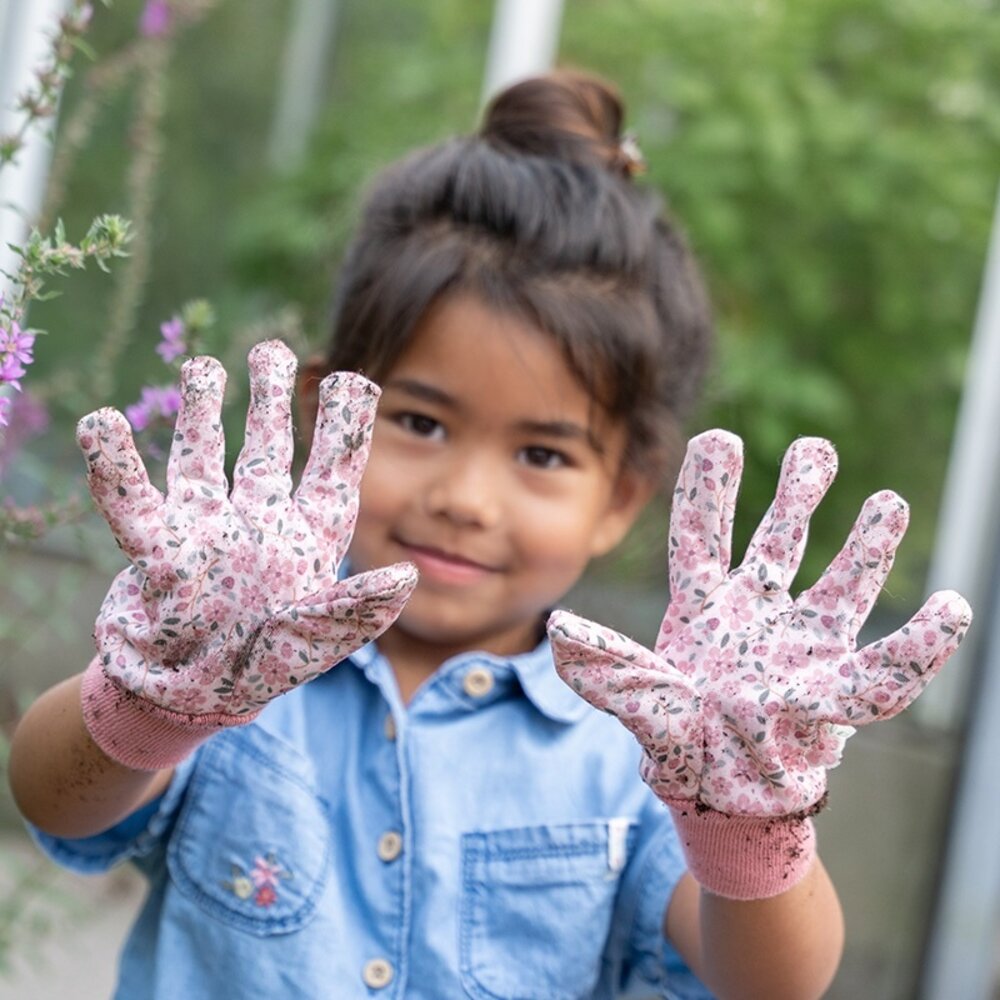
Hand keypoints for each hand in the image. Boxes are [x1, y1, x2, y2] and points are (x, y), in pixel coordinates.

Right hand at [78, 340, 415, 768]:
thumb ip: (356, 609)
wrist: (190, 702)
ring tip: (203, 366)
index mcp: (307, 544)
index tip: (354, 380)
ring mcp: (209, 532)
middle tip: (272, 349)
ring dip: (202, 413)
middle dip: (270, 400)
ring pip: (205, 458)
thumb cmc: (262, 671)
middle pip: (268, 451)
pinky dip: (114, 466)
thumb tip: (406, 577)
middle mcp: (259, 527)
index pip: (331, 475)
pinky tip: (100, 424)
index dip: (343, 430)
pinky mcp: (159, 550)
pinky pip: (132, 501)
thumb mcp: (316, 641)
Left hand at [547, 431, 970, 896]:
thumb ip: (610, 670)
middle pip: (777, 543)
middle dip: (796, 497)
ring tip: (888, 501)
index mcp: (701, 610)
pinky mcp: (834, 683)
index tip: (720, 437)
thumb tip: (561, 630)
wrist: (724, 800)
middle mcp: (753, 615)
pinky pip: (884, 664)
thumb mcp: (643, 704)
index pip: (701, 536)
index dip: (709, 489)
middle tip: (815, 448)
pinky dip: (919, 643)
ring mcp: (797, 644)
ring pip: (836, 583)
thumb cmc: (680, 748)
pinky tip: (949, 610)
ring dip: (865, 546)